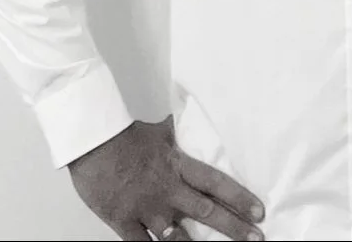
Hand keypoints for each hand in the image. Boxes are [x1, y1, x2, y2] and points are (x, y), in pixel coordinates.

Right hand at [67, 114, 265, 240]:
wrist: (91, 139)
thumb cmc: (124, 132)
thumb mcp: (158, 130)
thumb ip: (175, 137)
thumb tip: (186, 120)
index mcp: (177, 165)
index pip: (216, 182)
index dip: (240, 197)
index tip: (259, 212)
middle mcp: (167, 190)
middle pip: (206, 212)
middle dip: (234, 228)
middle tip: (256, 240)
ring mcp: (146, 209)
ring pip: (178, 238)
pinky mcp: (124, 222)